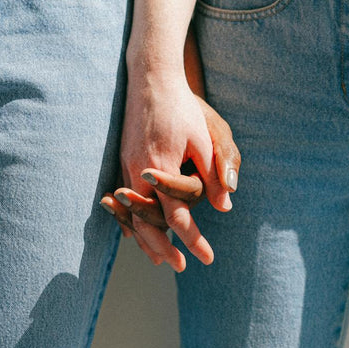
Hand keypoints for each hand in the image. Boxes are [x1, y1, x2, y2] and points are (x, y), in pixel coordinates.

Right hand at [108, 93, 239, 265]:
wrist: (150, 79)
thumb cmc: (181, 107)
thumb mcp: (204, 138)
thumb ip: (213, 173)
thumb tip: (225, 206)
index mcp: (161, 168)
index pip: (177, 216)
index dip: (193, 240)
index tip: (207, 258)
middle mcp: (138, 171)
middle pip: (147, 223)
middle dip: (163, 248)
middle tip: (181, 267)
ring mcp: (126, 166)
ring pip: (132, 214)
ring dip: (145, 238)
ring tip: (159, 258)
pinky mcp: (123, 159)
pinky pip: (125, 200)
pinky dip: (131, 219)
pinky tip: (136, 231)